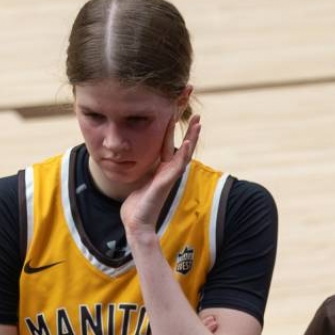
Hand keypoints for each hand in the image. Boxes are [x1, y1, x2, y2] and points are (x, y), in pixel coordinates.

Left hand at [119, 115, 201, 241]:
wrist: (136, 223)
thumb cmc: (138, 205)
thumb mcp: (140, 180)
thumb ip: (144, 169)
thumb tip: (137, 159)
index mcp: (162, 168)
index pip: (169, 143)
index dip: (173, 127)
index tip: (176, 111)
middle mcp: (168, 171)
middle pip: (183, 145)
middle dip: (189, 129)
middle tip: (197, 113)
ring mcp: (169, 177)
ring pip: (184, 153)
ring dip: (191, 138)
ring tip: (198, 123)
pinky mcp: (165, 183)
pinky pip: (176, 166)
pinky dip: (182, 154)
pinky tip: (187, 142)